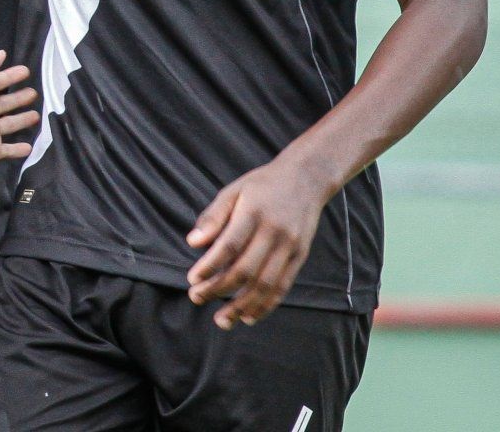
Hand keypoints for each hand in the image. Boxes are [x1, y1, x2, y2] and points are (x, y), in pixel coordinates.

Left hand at [0, 51, 37, 166]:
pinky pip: (8, 150)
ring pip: (9, 125)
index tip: (25, 71)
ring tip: (36, 116)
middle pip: (5, 103)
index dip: (10, 76)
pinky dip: (18, 150)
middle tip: (34, 93)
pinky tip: (29, 147)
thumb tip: (1, 53)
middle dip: (18, 98)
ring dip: (21, 120)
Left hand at [185, 158, 331, 328]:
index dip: (211, 266)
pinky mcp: (301, 257)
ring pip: (266, 284)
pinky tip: (249, 317)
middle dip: (219, 289)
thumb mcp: (233, 191)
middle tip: (196, 298)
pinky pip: (283, 286)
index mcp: (254, 213)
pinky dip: (266, 305)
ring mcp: (291, 247)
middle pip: (246, 270)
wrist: (306, 179)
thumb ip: (213, 217)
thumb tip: (192, 243)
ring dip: (242, 306)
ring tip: (222, 320)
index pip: (230, 246)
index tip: (193, 280)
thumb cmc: (261, 185)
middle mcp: (275, 233)